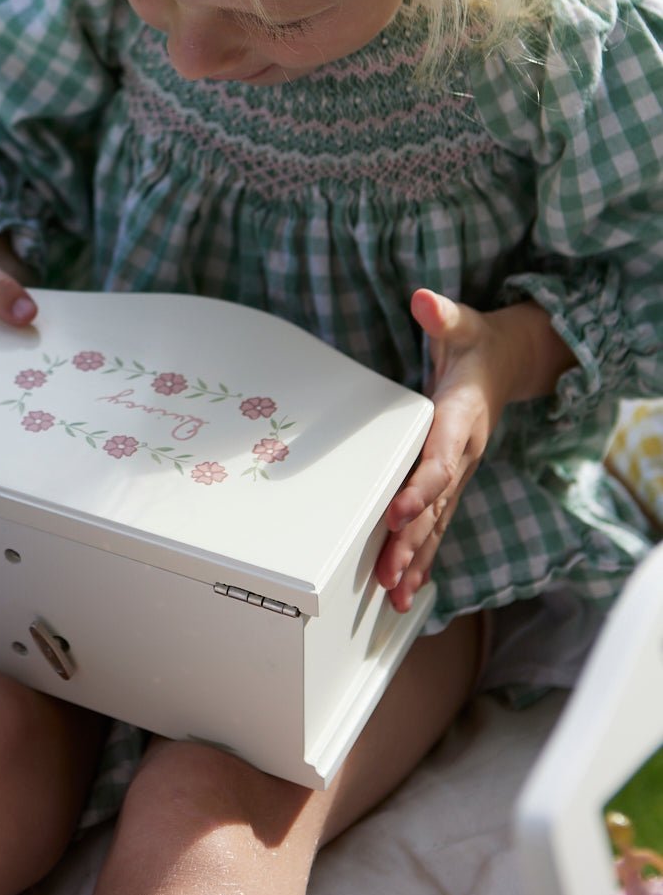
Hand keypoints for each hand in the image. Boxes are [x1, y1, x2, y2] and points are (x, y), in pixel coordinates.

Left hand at [376, 289, 520, 613]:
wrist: (507, 362)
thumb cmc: (474, 343)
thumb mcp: (462, 323)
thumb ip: (442, 315)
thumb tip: (423, 299)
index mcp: (462, 418)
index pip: (441, 458)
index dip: (421, 488)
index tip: (396, 514)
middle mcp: (464, 453)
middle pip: (436, 504)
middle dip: (411, 541)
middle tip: (387, 576)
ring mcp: (460, 471)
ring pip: (437, 522)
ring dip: (415, 559)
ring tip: (393, 595)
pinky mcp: (451, 481)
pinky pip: (437, 523)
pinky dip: (422, 555)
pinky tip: (406, 587)